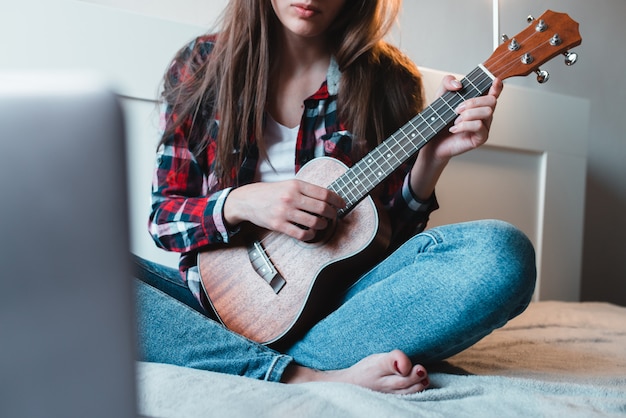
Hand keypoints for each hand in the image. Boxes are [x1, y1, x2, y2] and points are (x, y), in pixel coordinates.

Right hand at [224, 180, 344, 240]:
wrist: (247, 200)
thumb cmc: (270, 193)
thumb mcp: (288, 184)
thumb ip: (306, 190)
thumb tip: (328, 199)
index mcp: (296, 185)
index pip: (324, 193)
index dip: (337, 200)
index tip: (342, 204)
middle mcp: (291, 197)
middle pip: (322, 208)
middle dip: (332, 214)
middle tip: (333, 216)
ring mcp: (285, 212)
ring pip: (314, 222)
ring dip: (322, 225)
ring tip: (322, 224)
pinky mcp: (278, 225)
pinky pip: (301, 234)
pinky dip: (310, 235)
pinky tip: (311, 233)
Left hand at [408, 75, 502, 200]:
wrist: (433, 141)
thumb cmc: (439, 120)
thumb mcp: (440, 96)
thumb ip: (447, 83)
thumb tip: (459, 84)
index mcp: (478, 103)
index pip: (494, 92)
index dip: (497, 86)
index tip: (494, 80)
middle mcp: (484, 114)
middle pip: (492, 101)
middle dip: (473, 102)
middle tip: (457, 109)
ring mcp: (484, 126)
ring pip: (488, 112)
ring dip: (468, 114)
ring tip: (455, 121)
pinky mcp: (481, 138)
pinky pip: (479, 126)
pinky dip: (464, 125)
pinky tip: (454, 129)